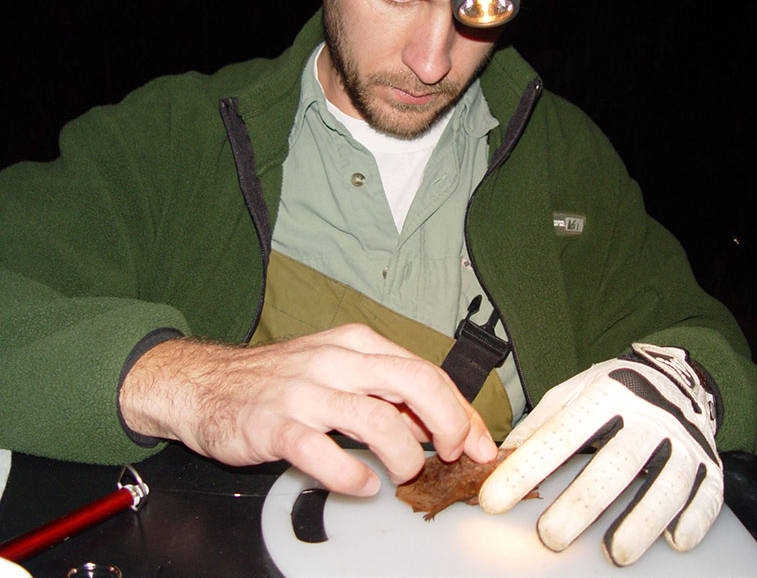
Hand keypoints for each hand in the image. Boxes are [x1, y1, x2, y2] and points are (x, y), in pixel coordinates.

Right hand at [119, 323, 496, 495]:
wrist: (205, 382)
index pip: (427, 372)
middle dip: (450, 423)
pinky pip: (325, 455)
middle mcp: (337, 361)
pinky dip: (353, 477)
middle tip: (452, 455)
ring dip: (406, 456)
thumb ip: (385, 391)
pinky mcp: (276, 426)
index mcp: (357, 344)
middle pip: (417, 383)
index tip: (479, 445)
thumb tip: (435, 423)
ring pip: (380, 421)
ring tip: (403, 473)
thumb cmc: (280, 379)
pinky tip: (361, 485)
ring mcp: (306, 392)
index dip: (462, 412)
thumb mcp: (337, 368)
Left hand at [478, 343, 721, 565]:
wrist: (678, 375)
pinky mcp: (712, 464)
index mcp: (608, 392)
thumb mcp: (574, 391)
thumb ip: (541, 424)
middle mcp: (650, 414)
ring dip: (640, 523)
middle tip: (550, 536)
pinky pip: (706, 496)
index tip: (495, 499)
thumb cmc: (615, 388)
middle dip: (582, 504)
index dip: (526, 468)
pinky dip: (692, 520)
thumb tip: (500, 457)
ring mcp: (685, 439)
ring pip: (665, 485)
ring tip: (614, 554)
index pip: (561, 434)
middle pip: (616, 464)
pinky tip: (673, 541)